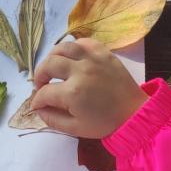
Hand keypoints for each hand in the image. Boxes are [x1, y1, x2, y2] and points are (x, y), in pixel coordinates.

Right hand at [31, 38, 147, 138]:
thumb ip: (52, 119)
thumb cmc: (104, 122)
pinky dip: (73, 47)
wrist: (134, 113)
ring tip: (53, 67)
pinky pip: (83, 42)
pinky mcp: (103, 52)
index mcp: (73, 93)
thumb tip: (38, 108)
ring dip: (52, 57)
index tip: (37, 104)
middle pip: (49, 64)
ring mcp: (92, 58)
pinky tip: (72, 58)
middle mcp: (80, 71)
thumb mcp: (75, 128)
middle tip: (41, 85)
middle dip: (39, 76)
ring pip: (63, 47)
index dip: (37, 100)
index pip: (44, 93)